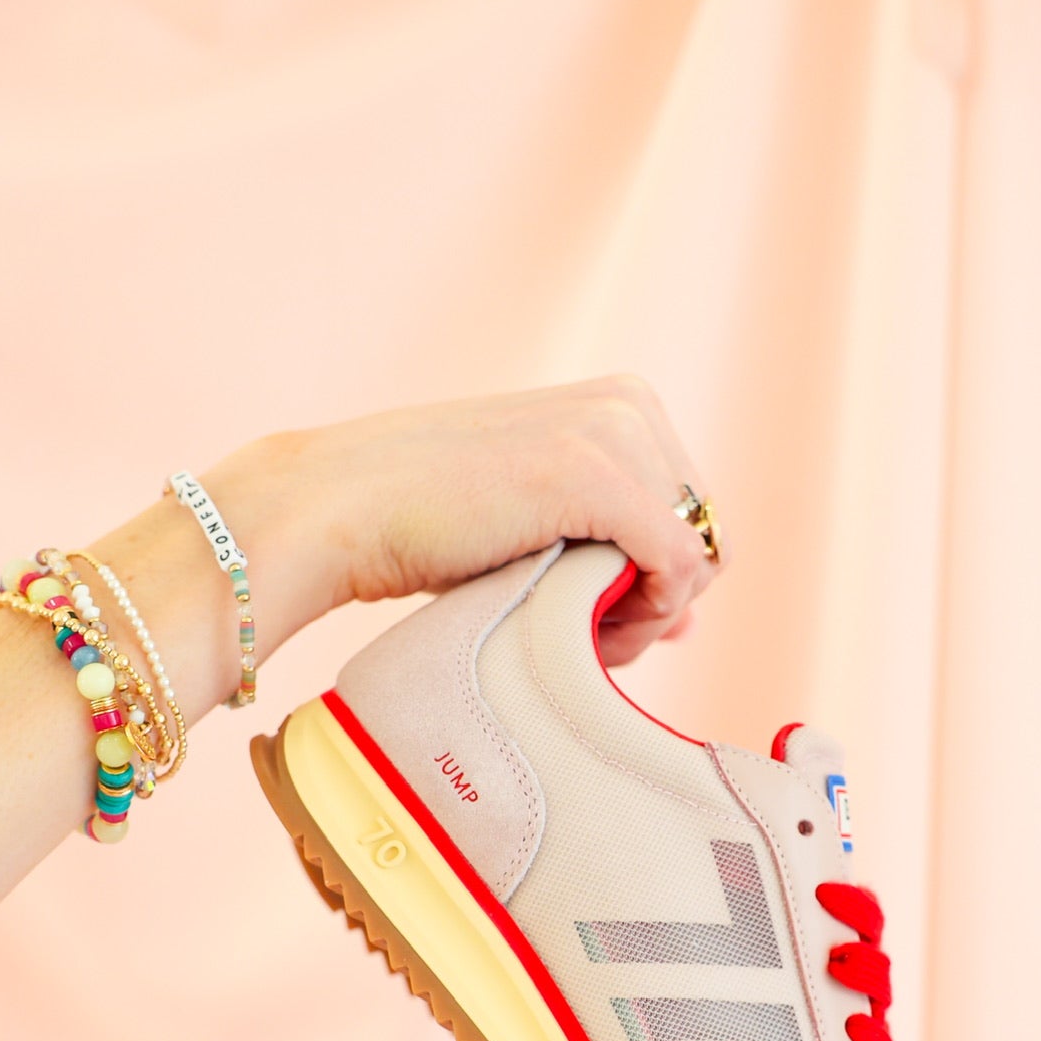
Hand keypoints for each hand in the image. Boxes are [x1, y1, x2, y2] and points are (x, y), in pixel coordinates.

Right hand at [205, 376, 723, 666]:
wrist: (335, 509)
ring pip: (697, 559)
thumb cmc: (425, 528)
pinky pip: (679, 568)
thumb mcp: (539, 533)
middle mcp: (629, 403)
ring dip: (644, 618)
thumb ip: (617, 557)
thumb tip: (691, 622)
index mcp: (621, 401)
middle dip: (657, 603)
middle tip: (584, 639)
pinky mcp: (596, 477)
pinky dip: (643, 619)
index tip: (596, 620)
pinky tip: (581, 634)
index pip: (695, 514)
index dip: (660, 582)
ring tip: (573, 638)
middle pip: (705, 537)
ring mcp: (614, 433)